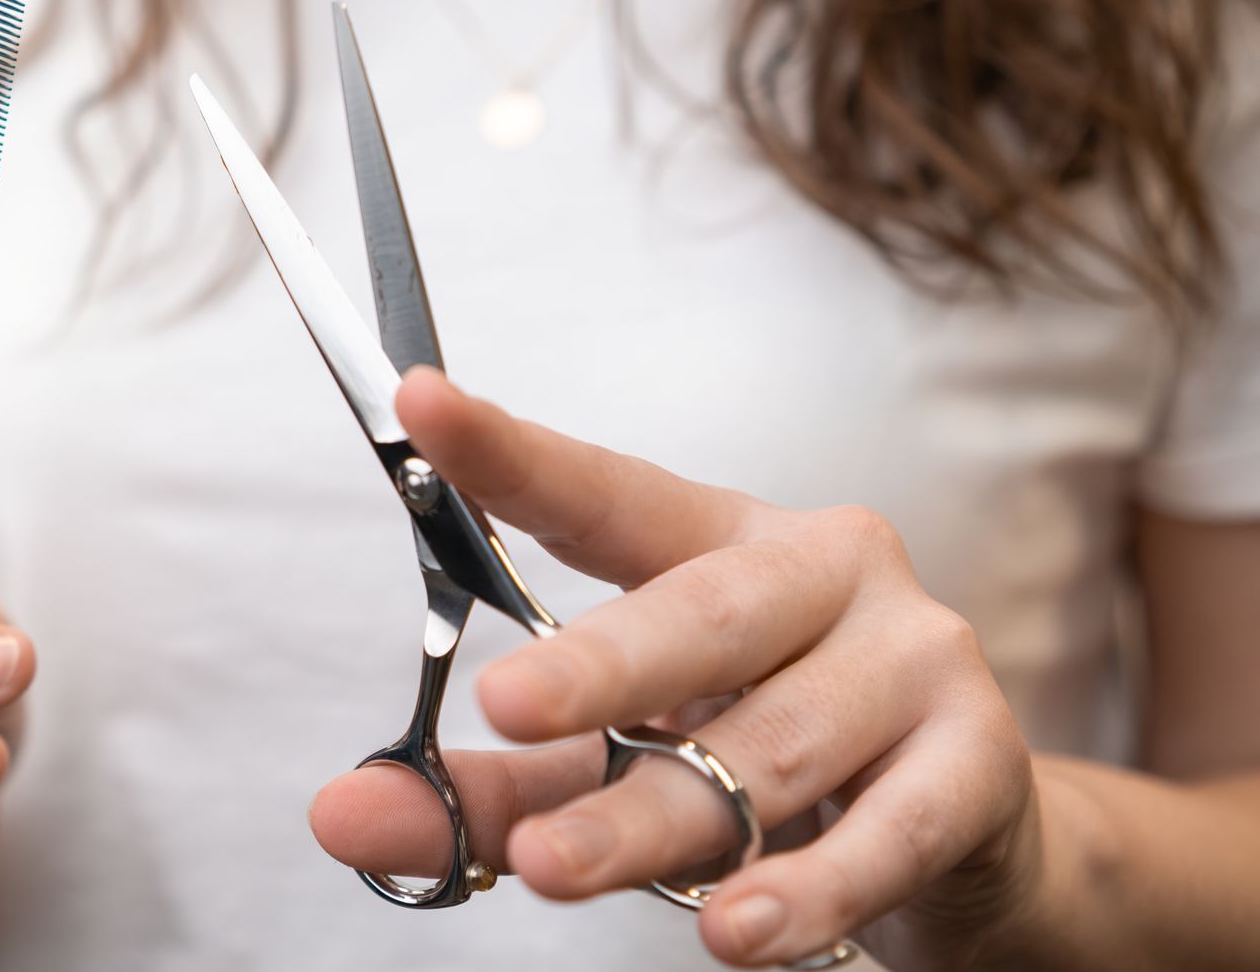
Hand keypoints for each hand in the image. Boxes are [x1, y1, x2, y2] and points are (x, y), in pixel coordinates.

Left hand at [310, 369, 1039, 970]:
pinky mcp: (981, 758)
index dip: (513, 453)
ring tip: (555, 870)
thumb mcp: (621, 768)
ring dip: (654, 820)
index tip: (420, 403)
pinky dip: (805, 889)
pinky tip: (735, 929)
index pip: (605, 493)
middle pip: (700, 613)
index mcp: (724, 540)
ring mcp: (915, 655)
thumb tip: (341, 814)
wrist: (969, 835)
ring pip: (766, 747)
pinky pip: (885, 833)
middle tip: (501, 705)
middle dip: (597, 668)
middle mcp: (825, 569)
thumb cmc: (768, 766)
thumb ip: (491, 793)